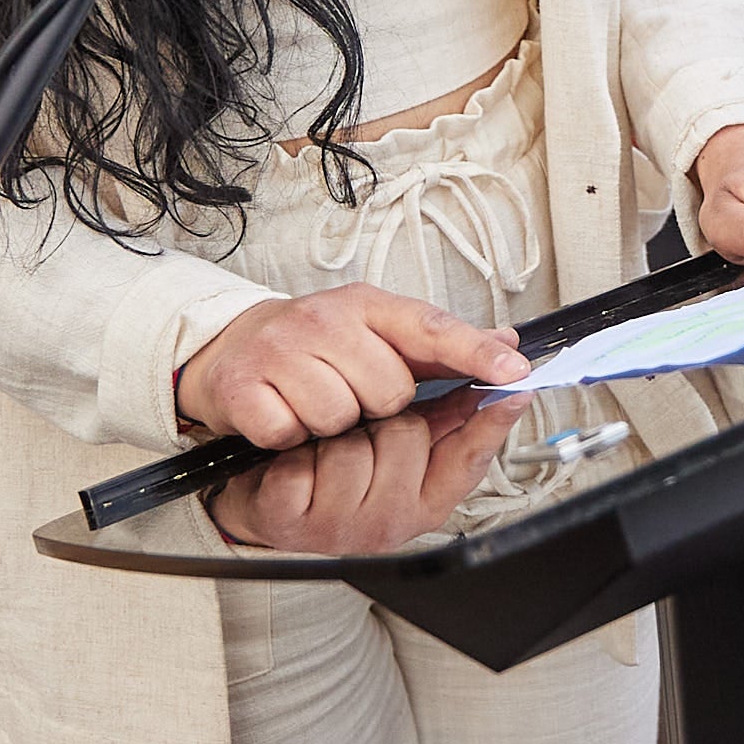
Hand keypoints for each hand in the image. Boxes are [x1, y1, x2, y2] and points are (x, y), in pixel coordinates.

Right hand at [176, 284, 527, 448]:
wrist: (228, 354)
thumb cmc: (313, 350)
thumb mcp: (378, 335)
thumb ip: (442, 345)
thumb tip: (508, 344)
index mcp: (367, 305)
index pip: (430, 326)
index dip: (475, 351)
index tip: (514, 372)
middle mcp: (323, 319)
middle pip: (389, 390)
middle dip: (376, 408)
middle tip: (351, 396)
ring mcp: (280, 351)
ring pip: (341, 416)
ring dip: (332, 428)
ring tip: (316, 407)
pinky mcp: (242, 387)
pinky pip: (291, 433)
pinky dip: (290, 438)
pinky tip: (285, 418)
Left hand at [208, 389, 518, 551]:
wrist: (253, 469)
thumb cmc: (329, 441)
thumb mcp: (392, 415)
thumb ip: (449, 388)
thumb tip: (505, 346)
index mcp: (424, 498)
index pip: (470, 457)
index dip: (492, 419)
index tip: (516, 383)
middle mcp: (391, 522)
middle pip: (407, 437)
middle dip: (380, 412)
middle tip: (359, 418)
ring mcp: (341, 529)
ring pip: (353, 447)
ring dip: (330, 426)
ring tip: (321, 439)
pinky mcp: (290, 521)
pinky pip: (304, 461)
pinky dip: (289, 443)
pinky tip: (289, 456)